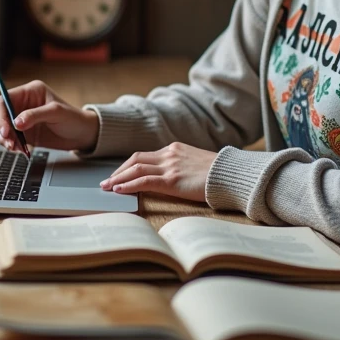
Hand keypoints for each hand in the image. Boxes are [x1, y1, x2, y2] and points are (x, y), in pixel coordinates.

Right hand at [0, 79, 98, 153]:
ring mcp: (23, 119)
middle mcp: (24, 104)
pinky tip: (19, 150)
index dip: (1, 113)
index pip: (5, 99)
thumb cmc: (73, 118)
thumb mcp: (56, 113)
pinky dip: (12, 145)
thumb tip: (16, 122)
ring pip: (4, 128)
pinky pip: (11, 138)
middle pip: (1, 114)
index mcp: (30, 92)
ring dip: (6, 139)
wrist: (82, 135)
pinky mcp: (25, 133)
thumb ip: (35, 116)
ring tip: (16, 148)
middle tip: (10, 141)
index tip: (5, 129)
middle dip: (3, 128)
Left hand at [100, 143, 216, 202]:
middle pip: (136, 159)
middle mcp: (170, 154)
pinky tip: (118, 190)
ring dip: (119, 178)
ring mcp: (171, 166)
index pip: (145, 155)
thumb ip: (182, 167)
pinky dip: (128, 185)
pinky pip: (144, 181)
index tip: (119, 174)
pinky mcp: (173, 180)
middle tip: (106, 181)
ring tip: (107, 187)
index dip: (129, 165)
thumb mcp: (197, 165)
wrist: (232, 175)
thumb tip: (174, 179)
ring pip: (136, 169)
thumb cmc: (219, 174)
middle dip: (119, 171)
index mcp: (175, 149)